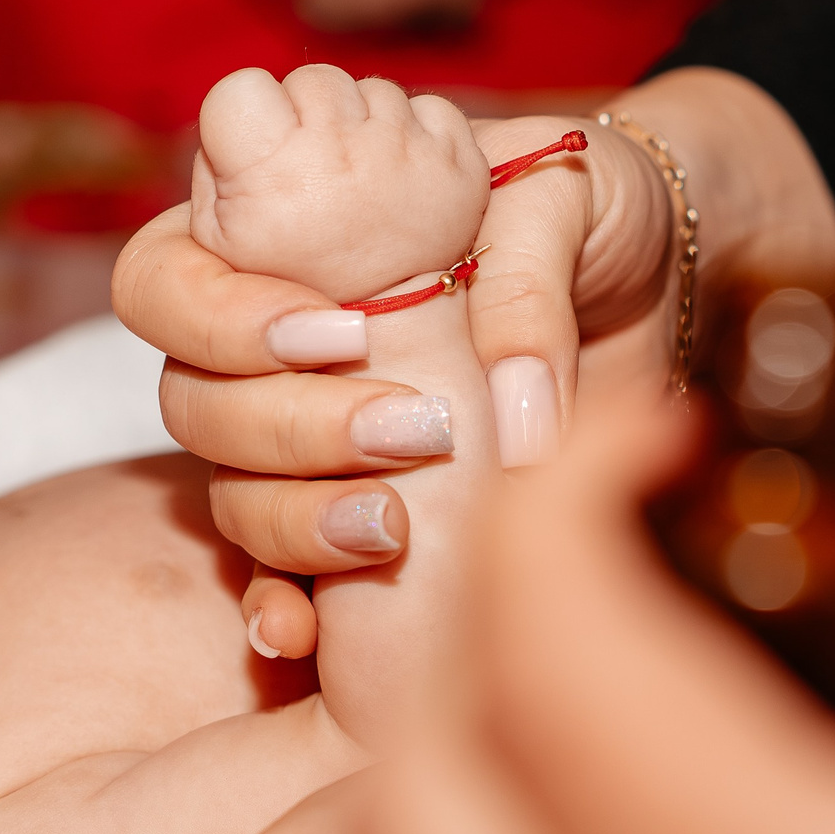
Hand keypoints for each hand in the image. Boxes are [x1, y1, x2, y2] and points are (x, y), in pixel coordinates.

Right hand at [110, 67, 834, 574]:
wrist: (667, 273)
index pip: (167, 277)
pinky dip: (279, 601)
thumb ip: (523, 282)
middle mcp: (269, 338)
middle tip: (408, 432)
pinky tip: (299, 635)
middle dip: (286, 427)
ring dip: (293, 517)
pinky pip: (277, 569)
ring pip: (231, 491)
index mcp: (280, 235)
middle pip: (192, 400)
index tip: (336, 336)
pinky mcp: (356, 505)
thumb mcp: (561, 198)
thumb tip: (513, 427)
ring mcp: (305, 431)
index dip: (220, 316)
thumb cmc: (589, 206)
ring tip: (390, 525)